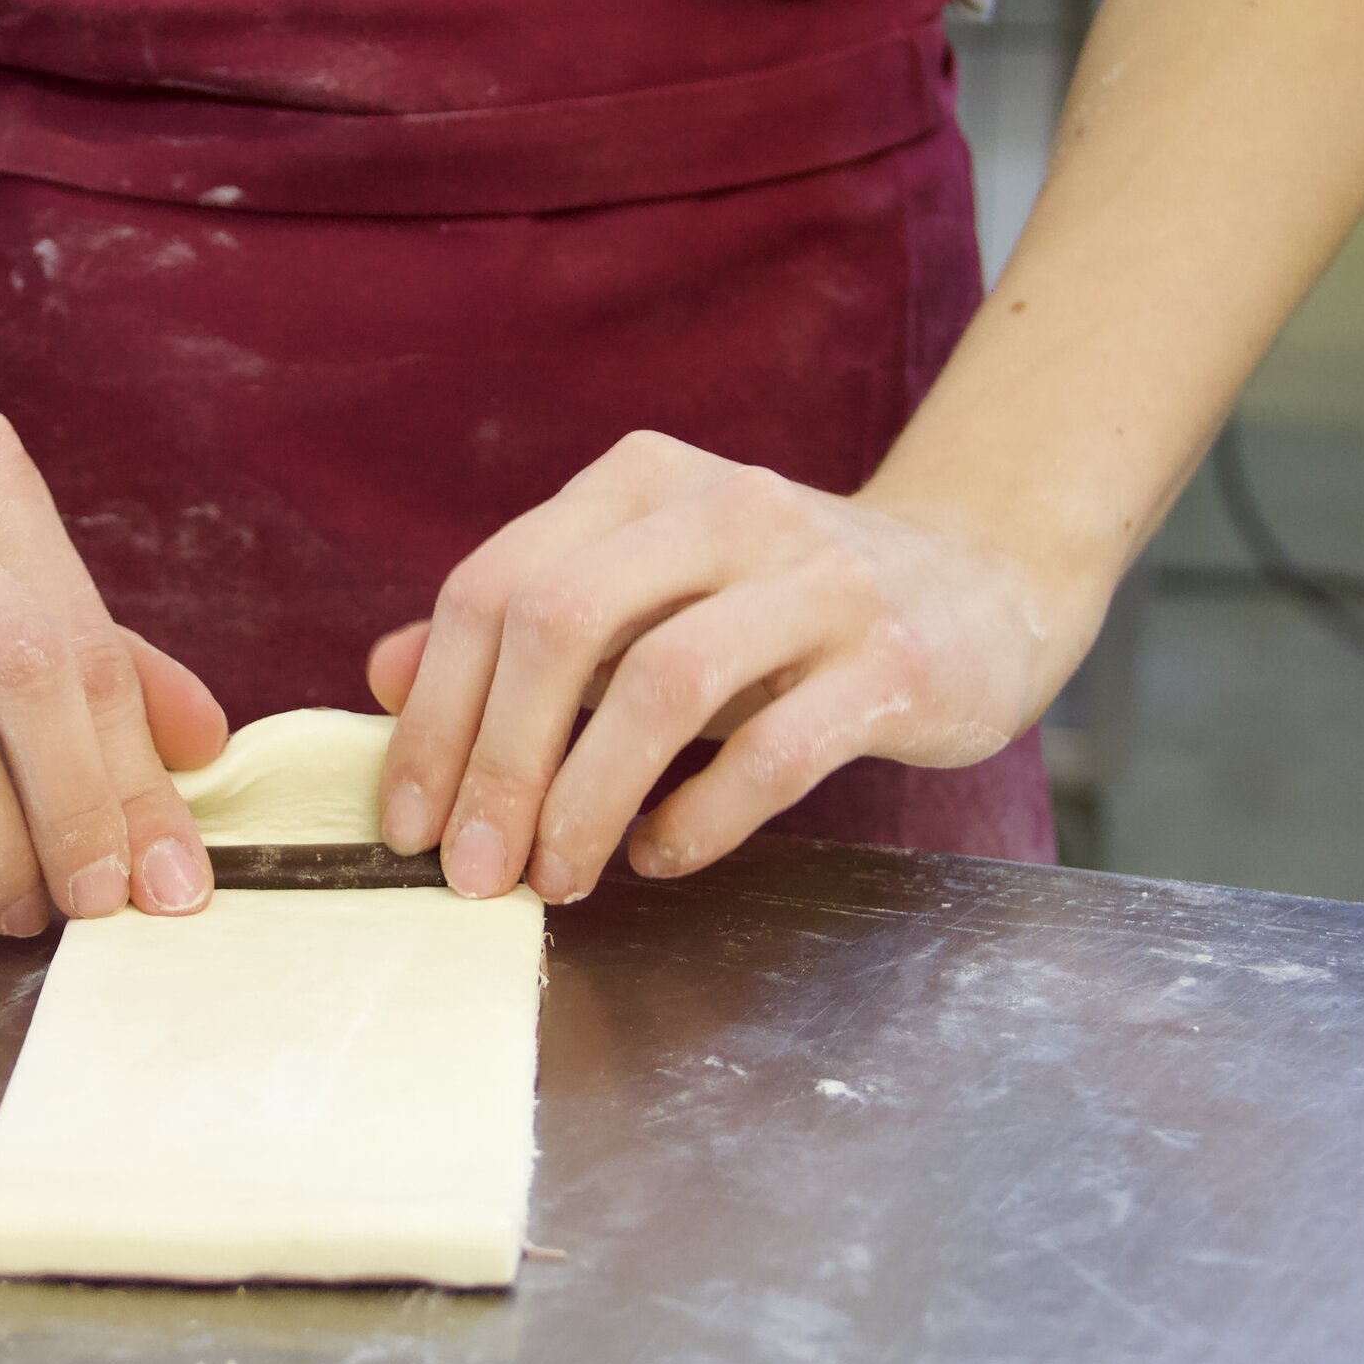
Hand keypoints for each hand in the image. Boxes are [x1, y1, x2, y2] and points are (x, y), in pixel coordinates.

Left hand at [368, 432, 1094, 902]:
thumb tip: (384, 675)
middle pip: (563, 625)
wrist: (979, 583)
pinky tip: (658, 856)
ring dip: (586, 800)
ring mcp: (818, 578)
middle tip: (469, 871)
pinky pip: (774, 749)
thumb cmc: (772, 609)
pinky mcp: (894, 659)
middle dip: (498, 763)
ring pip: (663, 684)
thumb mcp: (641, 599)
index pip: (498, 588)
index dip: (436, 713)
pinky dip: (697, 817)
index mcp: (640, 484)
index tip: (405, 822)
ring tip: (554, 879)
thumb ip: (517, 630)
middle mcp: (725, 508)